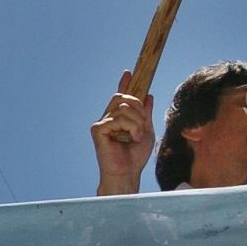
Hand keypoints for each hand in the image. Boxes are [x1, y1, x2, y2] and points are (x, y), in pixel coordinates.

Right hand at [91, 70, 154, 195]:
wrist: (127, 173)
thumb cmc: (135, 157)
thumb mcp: (146, 131)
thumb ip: (145, 114)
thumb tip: (148, 96)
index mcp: (118, 119)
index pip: (121, 97)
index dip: (125, 84)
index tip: (129, 72)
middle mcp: (108, 118)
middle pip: (124, 98)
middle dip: (138, 108)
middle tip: (142, 124)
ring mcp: (101, 123)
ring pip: (124, 108)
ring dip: (136, 122)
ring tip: (136, 137)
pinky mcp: (98, 129)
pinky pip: (118, 119)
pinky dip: (130, 128)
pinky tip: (129, 139)